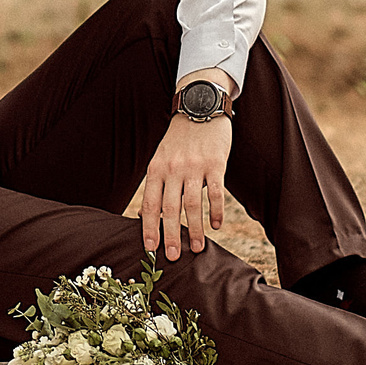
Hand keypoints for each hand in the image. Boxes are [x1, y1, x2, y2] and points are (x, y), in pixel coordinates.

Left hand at [139, 114, 231, 260]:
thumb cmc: (180, 139)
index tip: (150, 249)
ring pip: (192, 205)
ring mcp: (193, 167)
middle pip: (169, 209)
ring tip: (198, 248)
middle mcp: (172, 169)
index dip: (149, 228)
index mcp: (156, 169)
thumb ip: (159, 183)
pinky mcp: (215, 164)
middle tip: (172, 257)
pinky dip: (216, 212)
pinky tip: (216, 225)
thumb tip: (152, 217)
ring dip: (195, 230)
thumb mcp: (162, 157)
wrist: (199, 107)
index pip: (149, 204)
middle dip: (170, 236)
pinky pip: (215, 192)